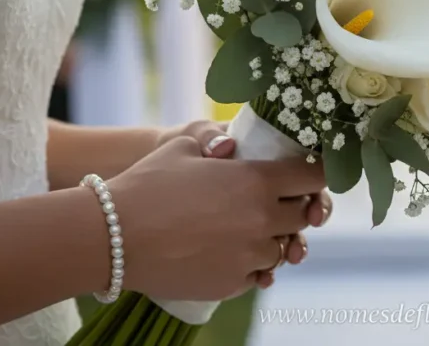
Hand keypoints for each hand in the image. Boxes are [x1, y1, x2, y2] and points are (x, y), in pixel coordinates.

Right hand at [107, 135, 326, 300]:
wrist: (112, 237)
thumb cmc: (148, 184)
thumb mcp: (185, 146)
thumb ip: (220, 143)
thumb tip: (234, 145)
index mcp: (258, 181)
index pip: (314, 177)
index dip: (315, 171)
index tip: (309, 171)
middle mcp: (262, 220)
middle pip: (304, 215)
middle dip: (297, 205)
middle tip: (280, 199)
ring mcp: (249, 256)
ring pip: (284, 247)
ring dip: (275, 236)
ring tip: (249, 226)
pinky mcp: (233, 284)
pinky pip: (260, 273)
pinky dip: (254, 263)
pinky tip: (235, 251)